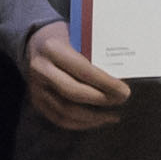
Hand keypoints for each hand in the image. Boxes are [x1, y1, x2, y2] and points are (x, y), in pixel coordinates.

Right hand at [20, 32, 134, 131]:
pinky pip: (60, 119)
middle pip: (74, 93)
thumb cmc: (66, 37)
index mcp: (52, 49)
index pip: (83, 70)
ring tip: (113, 115)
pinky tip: (98, 120)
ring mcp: (36, 88)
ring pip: (66, 111)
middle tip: (122, 100)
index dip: (106, 84)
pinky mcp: (37, 101)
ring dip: (93, 117)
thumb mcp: (79, 36)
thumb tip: (122, 76)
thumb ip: (95, 54)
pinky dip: (81, 123)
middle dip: (101, 100)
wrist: (36, 42)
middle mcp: (40, 69)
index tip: (124, 91)